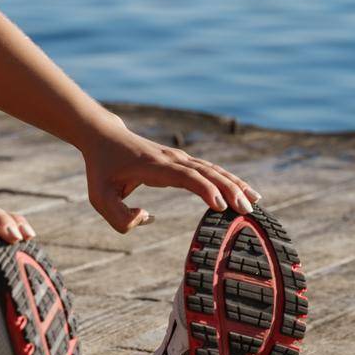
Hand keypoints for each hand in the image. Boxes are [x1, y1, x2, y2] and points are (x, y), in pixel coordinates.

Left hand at [80, 120, 262, 232]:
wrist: (105, 137)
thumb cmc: (102, 169)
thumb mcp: (99, 197)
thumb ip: (118, 216)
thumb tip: (147, 218)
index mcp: (154, 167)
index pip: (185, 177)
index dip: (204, 190)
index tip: (221, 206)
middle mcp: (172, 159)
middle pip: (207, 173)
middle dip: (229, 190)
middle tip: (248, 211)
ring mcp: (180, 158)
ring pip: (213, 170)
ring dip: (235, 184)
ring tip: (255, 202)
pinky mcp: (183, 161)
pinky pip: (210, 170)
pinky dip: (229, 180)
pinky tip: (244, 192)